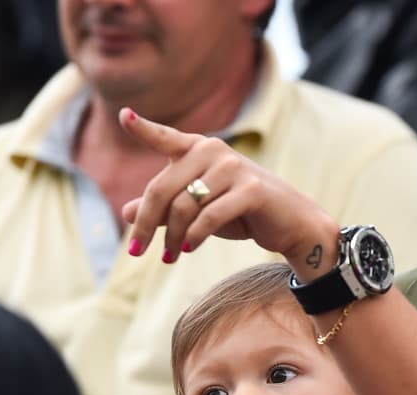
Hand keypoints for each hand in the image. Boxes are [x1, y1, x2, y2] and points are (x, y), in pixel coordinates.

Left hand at [116, 109, 338, 274]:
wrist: (292, 224)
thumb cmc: (242, 213)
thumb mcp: (198, 209)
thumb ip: (164, 208)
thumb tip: (127, 212)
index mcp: (199, 149)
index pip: (165, 138)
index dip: (143, 129)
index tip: (124, 116)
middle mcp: (214, 152)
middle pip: (162, 189)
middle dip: (147, 223)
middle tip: (138, 250)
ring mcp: (234, 168)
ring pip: (184, 206)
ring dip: (172, 236)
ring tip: (169, 256)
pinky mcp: (251, 190)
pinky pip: (210, 216)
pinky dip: (195, 236)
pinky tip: (189, 248)